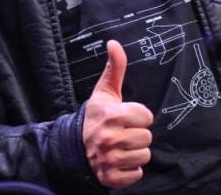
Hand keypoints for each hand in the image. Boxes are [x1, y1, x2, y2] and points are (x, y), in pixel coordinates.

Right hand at [82, 40, 152, 187]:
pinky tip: (119, 160)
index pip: (146, 116)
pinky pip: (137, 174)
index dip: (138, 116)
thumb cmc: (94, 117)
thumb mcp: (104, 92)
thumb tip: (114, 43)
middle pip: (147, 137)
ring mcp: (110, 159)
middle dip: (137, 134)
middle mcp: (110, 138)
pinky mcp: (111, 177)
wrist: (73, 146)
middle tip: (122, 132)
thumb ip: (114, 67)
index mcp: (111, 115)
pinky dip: (130, 170)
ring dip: (134, 152)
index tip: (125, 117)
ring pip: (144, 156)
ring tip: (120, 146)